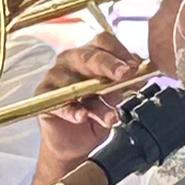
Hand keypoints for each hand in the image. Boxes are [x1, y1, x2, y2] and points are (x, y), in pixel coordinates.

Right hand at [36, 29, 149, 174]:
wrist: (76, 143)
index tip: (135, 67)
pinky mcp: (43, 96)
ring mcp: (55, 77)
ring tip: (111, 117)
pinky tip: (83, 117)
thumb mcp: (116, 96)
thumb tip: (141, 68)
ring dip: (96, 102)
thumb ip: (125, 81)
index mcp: (91, 53)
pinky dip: (73, 111)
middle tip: (125, 74)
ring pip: (77, 84)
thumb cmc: (95, 113)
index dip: (120, 51)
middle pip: (89, 56)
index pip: (104, 42)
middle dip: (109, 65)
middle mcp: (71, 60)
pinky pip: (59, 102)